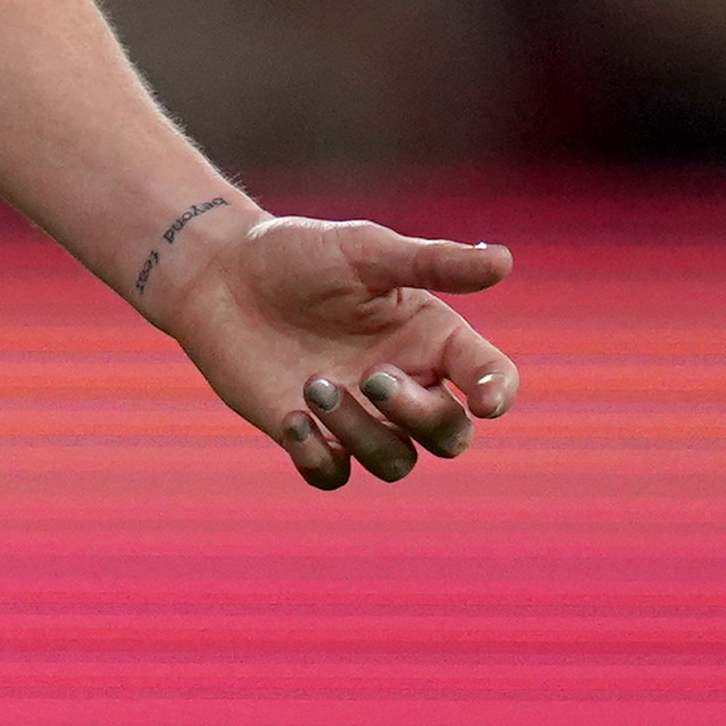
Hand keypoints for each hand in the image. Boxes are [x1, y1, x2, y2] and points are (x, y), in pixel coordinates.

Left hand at [148, 212, 517, 489]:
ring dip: (362, 434)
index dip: (497, 393)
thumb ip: (433, 261)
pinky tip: (291, 420)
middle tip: (373, 378)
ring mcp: (358, 415)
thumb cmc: (299, 253)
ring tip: (315, 385)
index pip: (489, 377)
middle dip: (420, 417)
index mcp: (431, 338)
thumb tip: (505, 260)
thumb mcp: (365, 250)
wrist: (220, 274)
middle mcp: (404, 382)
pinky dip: (318, 459)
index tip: (484, 401)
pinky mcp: (309, 435)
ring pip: (394, 462)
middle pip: (448, 435)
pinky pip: (332, 476)